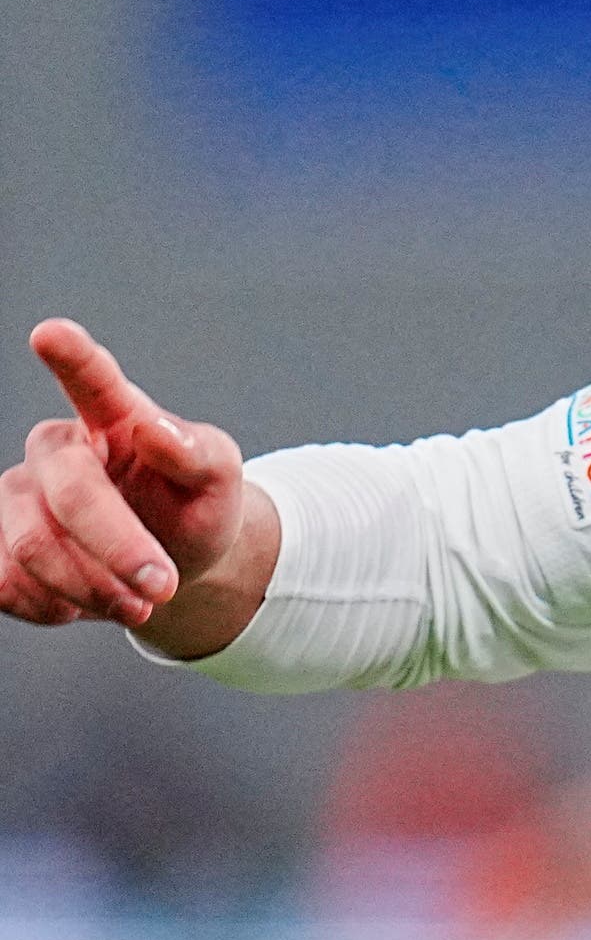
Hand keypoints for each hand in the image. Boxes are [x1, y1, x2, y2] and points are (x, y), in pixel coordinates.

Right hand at [0, 320, 260, 642]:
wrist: (174, 564)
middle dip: (119, 549)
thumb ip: (196, 451)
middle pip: (68, 495)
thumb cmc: (196, 505)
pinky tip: (89, 604)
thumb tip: (154, 428)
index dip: (72, 356)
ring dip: (91, 587)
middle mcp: (55, 449)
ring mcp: (17, 496)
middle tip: (165, 586)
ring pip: (29, 547)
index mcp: (115, 416)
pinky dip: (54, 606)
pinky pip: (3, 583)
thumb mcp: (219, 479)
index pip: (92, 379)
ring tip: (139, 602)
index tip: (52, 332)